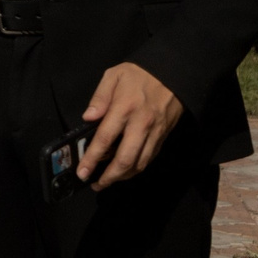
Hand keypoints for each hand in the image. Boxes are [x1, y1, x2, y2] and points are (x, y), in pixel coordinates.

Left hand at [78, 62, 182, 188]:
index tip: (82, 172)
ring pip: (139, 163)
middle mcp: (140, 124)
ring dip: (123, 177)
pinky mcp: (163, 136)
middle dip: (109, 177)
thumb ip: (99, 97)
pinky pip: (150, 158)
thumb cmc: (139, 74)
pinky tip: (126, 171)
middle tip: (95, 184)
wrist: (174, 73)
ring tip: (108, 181)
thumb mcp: (114, 75)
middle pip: (125, 159)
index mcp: (124, 108)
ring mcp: (154, 133)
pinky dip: (137, 168)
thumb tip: (88, 117)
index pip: (105, 139)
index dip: (92, 159)